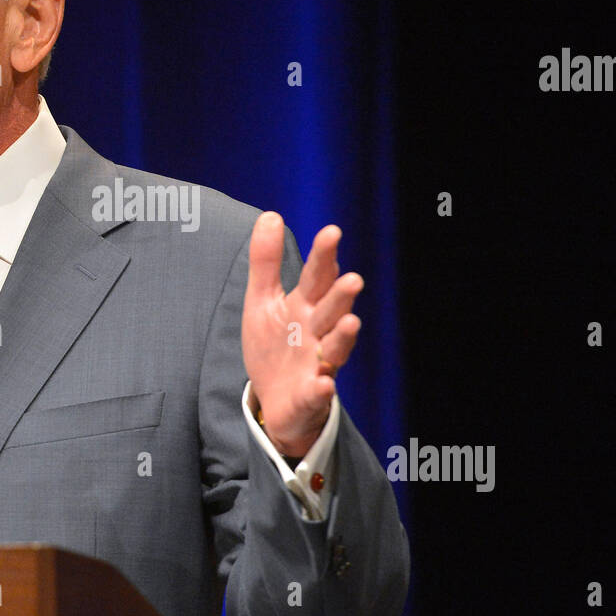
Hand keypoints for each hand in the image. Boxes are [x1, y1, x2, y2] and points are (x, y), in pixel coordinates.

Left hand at [241, 212, 362, 457]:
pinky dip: (321, 388)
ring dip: (343, 337)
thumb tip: (270, 214)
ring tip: (351, 321)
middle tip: (352, 278)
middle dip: (341, 296)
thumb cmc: (274, 345)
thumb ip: (267, 261)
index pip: (317, 277)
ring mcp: (317, 364)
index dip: (324, 256)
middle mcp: (317, 332)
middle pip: (331, 310)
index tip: (331, 232)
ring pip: (334, 348)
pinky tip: (324, 382)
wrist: (275, 401)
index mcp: (305, 306)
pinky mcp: (310, 396)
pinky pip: (318, 392)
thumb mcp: (263, 300)